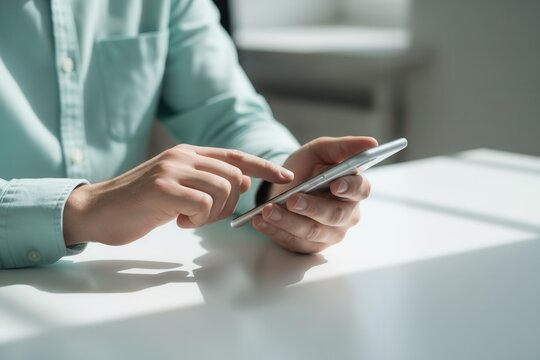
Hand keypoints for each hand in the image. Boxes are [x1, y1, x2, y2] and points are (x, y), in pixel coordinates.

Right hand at [63, 144, 293, 245]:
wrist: (96, 210)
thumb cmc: (139, 204)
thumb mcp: (178, 187)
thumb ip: (207, 181)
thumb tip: (241, 181)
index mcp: (188, 153)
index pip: (236, 156)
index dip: (264, 166)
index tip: (286, 176)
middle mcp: (183, 156)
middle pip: (233, 178)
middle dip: (229, 204)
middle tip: (204, 216)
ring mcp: (173, 169)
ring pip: (222, 190)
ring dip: (212, 213)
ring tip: (188, 218)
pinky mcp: (164, 187)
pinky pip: (203, 204)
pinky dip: (197, 219)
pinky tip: (177, 220)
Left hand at [252, 136, 377, 253]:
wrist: (284, 186)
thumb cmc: (308, 168)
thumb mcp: (320, 151)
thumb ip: (344, 147)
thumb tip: (372, 143)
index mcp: (354, 188)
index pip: (360, 189)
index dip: (349, 188)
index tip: (335, 184)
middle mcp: (346, 214)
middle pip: (334, 215)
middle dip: (312, 207)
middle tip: (292, 199)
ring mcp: (329, 233)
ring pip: (311, 231)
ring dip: (288, 221)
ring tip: (268, 211)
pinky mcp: (309, 245)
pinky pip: (293, 241)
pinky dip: (274, 231)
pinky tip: (260, 222)